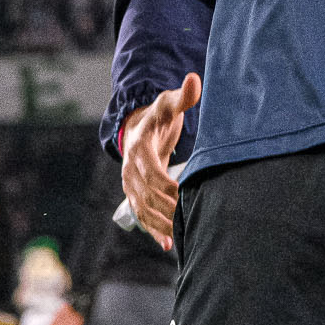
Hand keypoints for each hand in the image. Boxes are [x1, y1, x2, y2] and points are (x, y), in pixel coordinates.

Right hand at [121, 73, 201, 250]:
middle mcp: (130, 170)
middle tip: (189, 218)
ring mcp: (131, 185)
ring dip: (161, 224)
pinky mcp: (135, 196)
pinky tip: (168, 245)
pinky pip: (142, 217)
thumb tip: (194, 80)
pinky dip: (154, 231)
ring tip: (181, 235)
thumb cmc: (158, 116)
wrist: (138, 129)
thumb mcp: (168, 104)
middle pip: (147, 195)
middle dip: (167, 208)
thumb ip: (182, 96)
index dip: (166, 184)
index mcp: (138, 148)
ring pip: (144, 209)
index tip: (184, 193)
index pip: (151, 171)